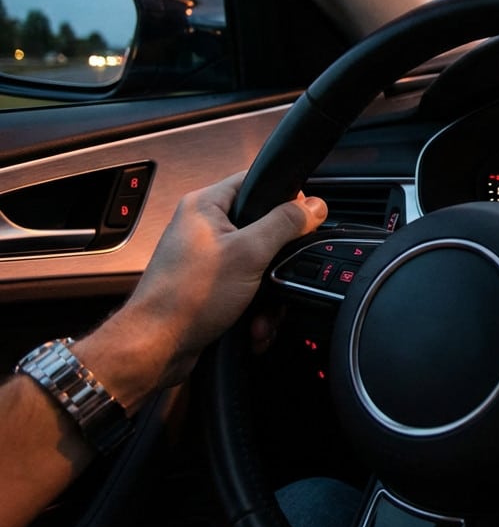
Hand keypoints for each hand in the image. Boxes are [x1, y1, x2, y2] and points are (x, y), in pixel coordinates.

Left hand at [74, 172, 326, 408]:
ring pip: (258, 264)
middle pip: (263, 228)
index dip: (285, 196)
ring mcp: (206, 258)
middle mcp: (203, 228)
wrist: (157, 345)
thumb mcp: (249, 253)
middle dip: (277, 262)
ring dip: (268, 293)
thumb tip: (313, 205)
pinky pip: (246, 287)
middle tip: (276, 275)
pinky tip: (251, 324)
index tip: (303, 217)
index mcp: (205, 206)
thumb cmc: (186, 297)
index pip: (255, 181)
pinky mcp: (210, 284)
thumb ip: (285, 224)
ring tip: (260, 312)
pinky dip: (255, 308)